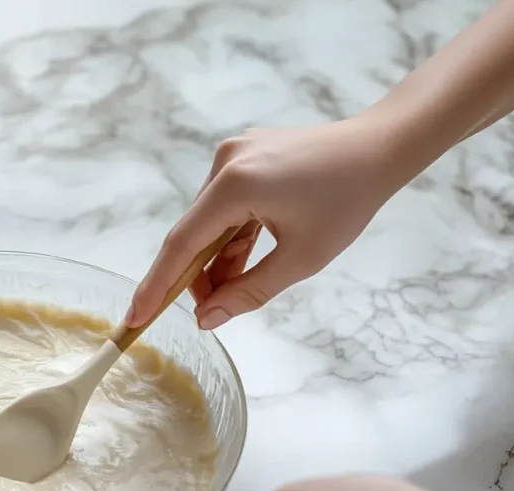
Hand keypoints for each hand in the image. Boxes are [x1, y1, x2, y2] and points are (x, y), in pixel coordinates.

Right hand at [127, 117, 400, 330]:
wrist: (380, 148)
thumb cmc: (347, 202)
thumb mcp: (300, 259)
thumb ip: (248, 292)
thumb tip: (206, 319)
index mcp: (236, 184)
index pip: (181, 244)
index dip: (155, 285)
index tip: (133, 318)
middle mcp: (226, 162)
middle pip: (193, 233)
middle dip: (195, 277)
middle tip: (204, 313)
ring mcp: (234, 155)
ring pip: (209, 222)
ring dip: (216, 259)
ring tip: (234, 289)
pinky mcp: (244, 155)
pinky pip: (224, 206)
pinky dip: (229, 237)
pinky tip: (242, 261)